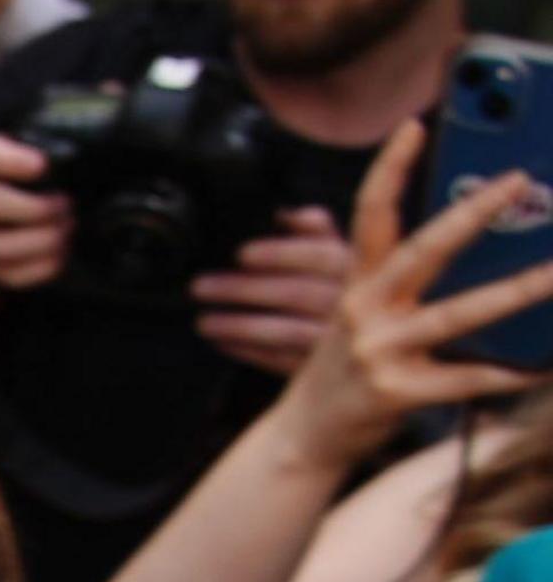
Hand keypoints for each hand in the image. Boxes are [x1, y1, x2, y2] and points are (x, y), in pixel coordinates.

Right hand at [0, 132, 73, 303]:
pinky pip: (7, 275)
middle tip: (65, 205)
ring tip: (66, 230)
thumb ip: (68, 120)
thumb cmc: (16, 184)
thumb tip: (111, 91)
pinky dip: (41, 268)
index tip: (42, 164)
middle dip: (33, 208)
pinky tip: (59, 254)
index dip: (6, 159)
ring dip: (42, 241)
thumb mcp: (32, 150)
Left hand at [191, 205, 354, 376]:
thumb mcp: (342, 254)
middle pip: (296, 294)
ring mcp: (340, 342)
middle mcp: (353, 303)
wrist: (382, 344)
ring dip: (237, 325)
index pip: (321, 255)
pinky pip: (280, 361)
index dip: (281, 253)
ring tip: (203, 321)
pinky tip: (220, 342)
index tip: (241, 254)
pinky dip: (247, 351)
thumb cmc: (350, 289)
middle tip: (200, 286)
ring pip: (285, 331)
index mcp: (358, 267)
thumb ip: (316, 230)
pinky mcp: (323, 369)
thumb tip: (282, 213)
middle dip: (243, 289)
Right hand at [264, 121, 552, 472]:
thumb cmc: (341, 369)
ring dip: (516, 292)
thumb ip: (379, 276)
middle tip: (517, 181)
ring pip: (457, 314)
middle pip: (422, 250)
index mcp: (356, 284)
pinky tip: (541, 367)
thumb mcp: (347, 314)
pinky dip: (508, 374)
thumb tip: (418, 237)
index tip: (414, 126)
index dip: (389, 168)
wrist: (305, 435)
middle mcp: (365, 310)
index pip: (369, 214)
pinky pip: (465, 378)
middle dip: (471, 214)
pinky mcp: (398, 392)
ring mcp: (381, 351)